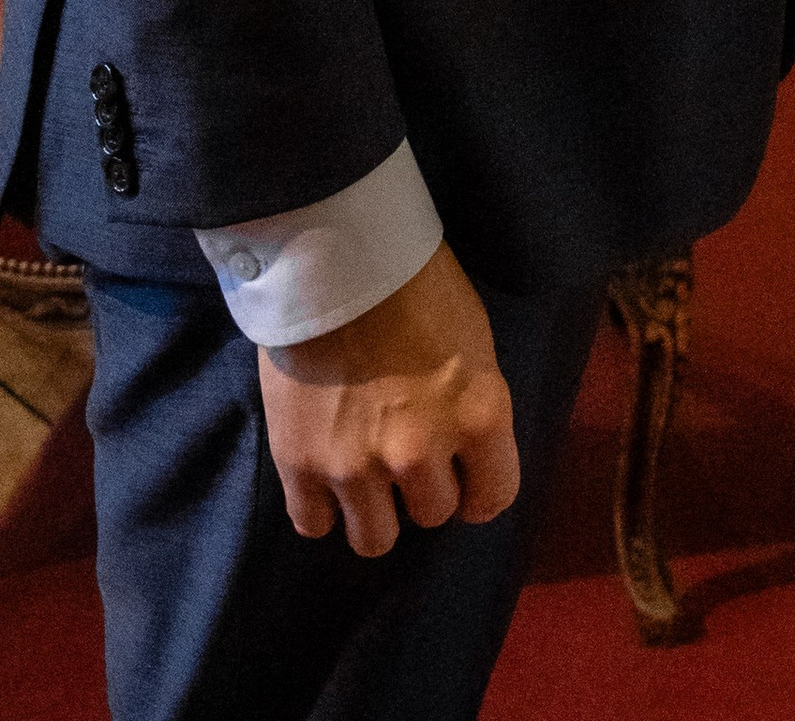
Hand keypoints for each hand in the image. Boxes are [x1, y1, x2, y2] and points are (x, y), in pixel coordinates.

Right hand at [258, 241, 519, 557]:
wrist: (332, 255)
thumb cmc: (415, 283)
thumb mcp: (472, 341)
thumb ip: (470, 407)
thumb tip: (462, 452)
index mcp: (479, 414)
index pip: (494, 498)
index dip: (478, 489)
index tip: (462, 476)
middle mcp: (422, 452)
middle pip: (432, 515)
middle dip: (423, 486)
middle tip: (404, 449)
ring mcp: (357, 465)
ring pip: (375, 538)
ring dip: (373, 508)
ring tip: (363, 470)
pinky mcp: (300, 465)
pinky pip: (313, 524)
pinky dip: (320, 506)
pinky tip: (323, 474)